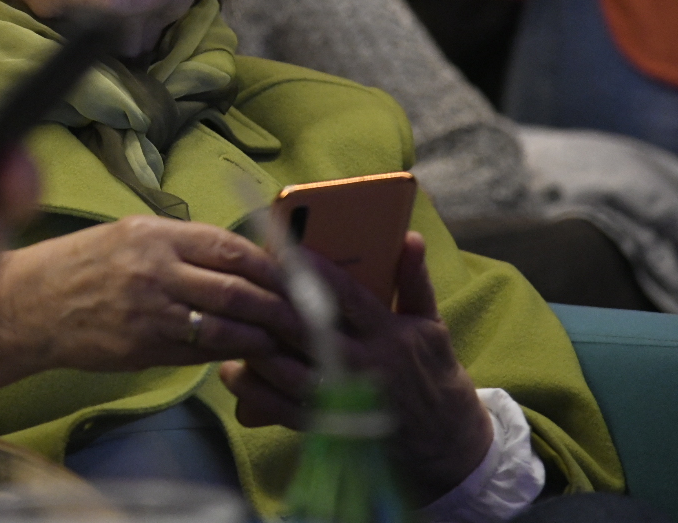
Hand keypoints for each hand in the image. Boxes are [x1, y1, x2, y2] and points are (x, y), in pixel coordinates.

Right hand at [0, 215, 306, 402]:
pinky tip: (248, 356)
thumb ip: (178, 244)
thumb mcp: (127, 235)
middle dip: (282, 304)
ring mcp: (149, 310)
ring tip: (290, 340)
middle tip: (312, 315)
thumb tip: (235, 257)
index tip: (299, 275)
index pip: (231, 246)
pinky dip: (230, 354)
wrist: (26, 304)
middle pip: (238, 286)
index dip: (273, 264)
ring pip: (226, 323)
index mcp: (155, 233)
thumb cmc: (79, 265)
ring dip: (264, 334)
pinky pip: (199, 352)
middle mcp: (155, 267)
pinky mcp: (142, 346)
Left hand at [220, 233, 492, 505]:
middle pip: (309, 332)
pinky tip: (232, 371)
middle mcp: (365, 366)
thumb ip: (415, 280)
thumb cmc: (432, 370)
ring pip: (291, 372)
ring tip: (231, 325)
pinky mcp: (331, 427)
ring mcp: (346, 400)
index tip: (283, 249)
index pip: (347, 297)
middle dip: (273, 306)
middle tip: (241, 282)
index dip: (314, 274)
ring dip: (258, 349)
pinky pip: (285, 409)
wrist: (446, 440)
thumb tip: (410, 237)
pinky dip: (256, 392)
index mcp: (389, 334)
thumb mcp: (431, 324)